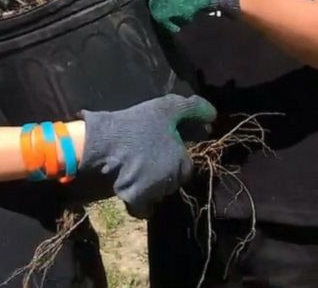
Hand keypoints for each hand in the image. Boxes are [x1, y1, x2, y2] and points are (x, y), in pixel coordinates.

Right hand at [81, 94, 216, 217]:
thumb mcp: (167, 108)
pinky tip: (132, 188)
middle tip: (149, 157)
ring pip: (159, 192)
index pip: (186, 164)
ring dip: (153, 185)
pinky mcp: (137, 202)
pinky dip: (141, 202)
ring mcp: (155, 194)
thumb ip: (192, 109)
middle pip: (173, 180)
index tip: (163, 147)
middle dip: (165, 171)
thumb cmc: (138, 125)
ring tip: (137, 169)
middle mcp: (173, 182)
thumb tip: (213, 114)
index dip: (175, 154)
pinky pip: (144, 208)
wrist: (104, 145)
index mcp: (183, 162)